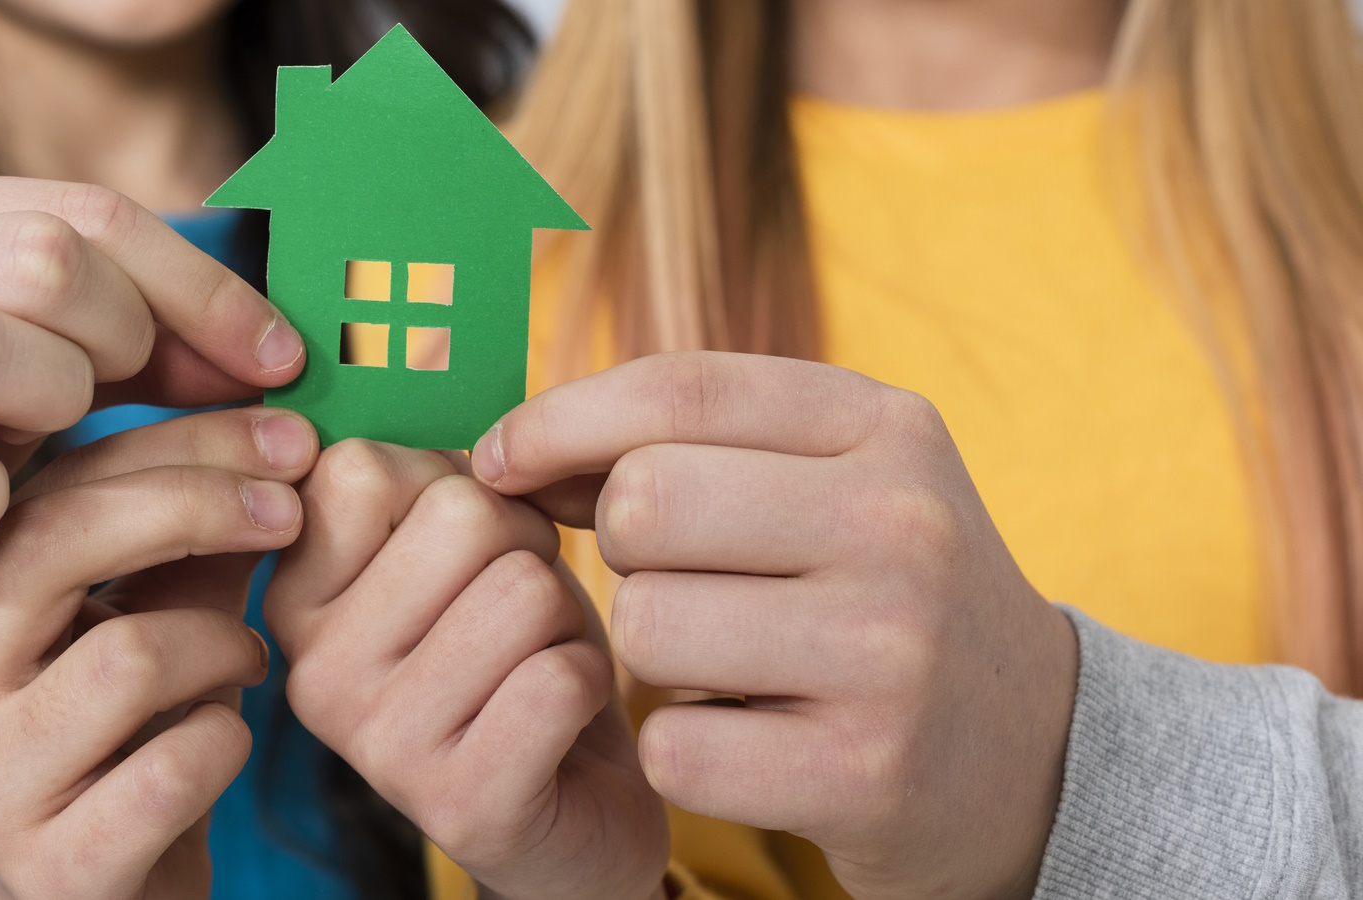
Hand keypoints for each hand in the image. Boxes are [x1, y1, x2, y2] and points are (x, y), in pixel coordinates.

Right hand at [0, 172, 304, 687]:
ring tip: (53, 444)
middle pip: (39, 258)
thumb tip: (273, 348)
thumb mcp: (15, 370)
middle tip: (139, 401)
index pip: (84, 212)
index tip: (276, 358)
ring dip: (52, 400)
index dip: (202, 287)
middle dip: (129, 337)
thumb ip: (125, 338)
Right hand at [0, 406, 319, 898]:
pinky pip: (175, 765)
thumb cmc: (133, 731)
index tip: (289, 433)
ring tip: (242, 664)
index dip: (187, 441)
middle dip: (202, 507)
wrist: (92, 897)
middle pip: (64, 540)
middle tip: (290, 513)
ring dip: (223, 646)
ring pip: (132, 655)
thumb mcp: (154, 610)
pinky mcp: (52, 865)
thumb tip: (281, 425)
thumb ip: (194, 527)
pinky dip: (228, 740)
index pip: (58, 478)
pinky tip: (222, 741)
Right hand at [264, 441, 669, 899]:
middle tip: (512, 614)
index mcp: (291, 593)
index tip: (453, 546)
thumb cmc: (511, 649)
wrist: (571, 810)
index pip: (361, 465)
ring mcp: (376, 744)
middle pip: (461, 517)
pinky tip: (559, 723)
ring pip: (525, 590)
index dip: (452, 482)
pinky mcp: (458, 805)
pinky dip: (590, 685)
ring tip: (534, 665)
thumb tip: (401, 355)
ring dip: (562, 618)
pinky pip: (564, 676)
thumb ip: (415, 468)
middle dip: (524, 547)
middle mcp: (309, 670)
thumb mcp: (450, 547)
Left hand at [471, 352, 1078, 899]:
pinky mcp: (865, 774)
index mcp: (886, 427)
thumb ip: (684, 446)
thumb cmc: (881, 594)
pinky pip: (672, 746)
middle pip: (644, 505)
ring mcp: (890, 653)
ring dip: (651, 658)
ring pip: (646, 626)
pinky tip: (746, 743)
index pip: (676, 390)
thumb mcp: (830, 481)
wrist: (1033, 752)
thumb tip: (513, 451)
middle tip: (679, 584)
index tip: (500, 460)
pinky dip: (681, 750)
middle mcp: (902, 524)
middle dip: (625, 551)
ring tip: (727, 666)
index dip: (559, 421)